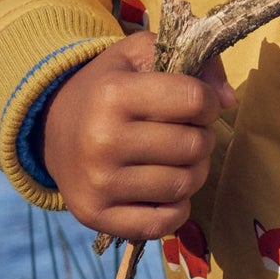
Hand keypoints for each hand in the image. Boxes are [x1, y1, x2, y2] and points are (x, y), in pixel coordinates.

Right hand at [42, 31, 234, 239]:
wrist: (50, 129)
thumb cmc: (105, 88)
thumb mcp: (138, 55)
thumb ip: (192, 60)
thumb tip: (229, 100)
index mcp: (113, 94)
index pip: (194, 100)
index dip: (207, 102)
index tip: (197, 105)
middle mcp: (103, 140)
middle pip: (193, 145)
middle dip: (202, 137)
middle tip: (187, 133)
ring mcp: (99, 183)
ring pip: (183, 185)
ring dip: (194, 172)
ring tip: (179, 159)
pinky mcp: (97, 216)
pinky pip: (164, 223)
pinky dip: (177, 207)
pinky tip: (167, 189)